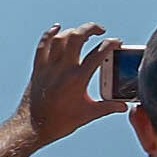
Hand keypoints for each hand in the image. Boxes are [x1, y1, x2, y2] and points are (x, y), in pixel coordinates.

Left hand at [20, 22, 109, 138]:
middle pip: (77, 37)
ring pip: (60, 38)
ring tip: (83, 33)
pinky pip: (43, 45)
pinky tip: (57, 29)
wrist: (33, 127)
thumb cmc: (60, 122)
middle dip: (91, 29)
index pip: (98, 54)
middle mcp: (62, 69)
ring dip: (73, 31)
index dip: (111, 44)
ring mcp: (48, 67)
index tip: (116, 42)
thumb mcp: (87, 114)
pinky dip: (50, 34)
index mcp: (77, 79)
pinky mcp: (38, 69)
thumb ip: (107, 107)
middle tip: (101, 31)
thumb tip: (124, 106)